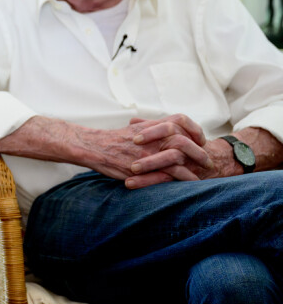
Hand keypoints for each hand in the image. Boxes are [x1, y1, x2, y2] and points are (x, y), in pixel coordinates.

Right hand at [77, 114, 210, 186]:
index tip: (200, 140)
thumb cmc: (112, 140)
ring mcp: (151, 149)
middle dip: (200, 151)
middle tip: (208, 161)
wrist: (95, 147)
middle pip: (186, 138)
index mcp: (152, 124)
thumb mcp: (132, 129)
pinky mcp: (147, 165)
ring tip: (204, 174)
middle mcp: (154, 135)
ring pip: (182, 155)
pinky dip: (185, 177)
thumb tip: (159, 129)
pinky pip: (172, 171)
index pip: (181, 120)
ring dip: (196, 165)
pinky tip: (191, 183)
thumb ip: (149, 127)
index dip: (194, 129)